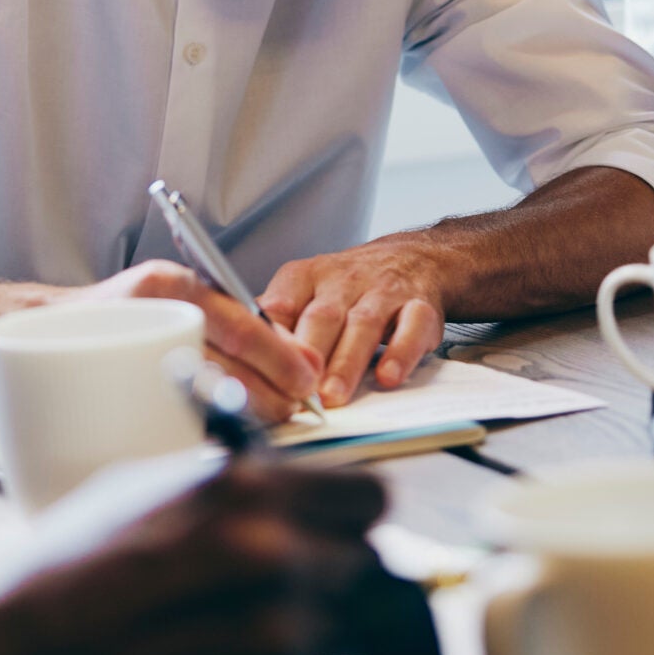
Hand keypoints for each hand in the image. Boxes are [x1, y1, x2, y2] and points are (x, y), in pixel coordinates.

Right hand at [0, 459, 386, 654]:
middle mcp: (270, 544)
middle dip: (328, 580)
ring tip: (212, 639)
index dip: (344, 521)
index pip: (369, 497)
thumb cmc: (65, 577)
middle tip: (264, 596)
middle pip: (362, 564)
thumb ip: (235, 492)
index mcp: (244, 484)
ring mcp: (270, 626)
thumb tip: (299, 501)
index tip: (320, 538)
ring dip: (293, 639)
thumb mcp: (147, 495)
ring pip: (333, 629)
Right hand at [74, 260, 322, 421]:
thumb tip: (297, 361)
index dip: (282, 356)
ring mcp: (129, 344)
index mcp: (172, 284)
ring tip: (267, 418)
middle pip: (229, 360)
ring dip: (242, 408)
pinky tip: (218, 428)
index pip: (242, 323)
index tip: (308, 378)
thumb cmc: (118, 321)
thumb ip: (229, 326)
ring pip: (202, 386)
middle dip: (271, 389)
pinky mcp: (110, 378)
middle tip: (294, 407)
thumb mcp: (173, 307)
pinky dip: (199, 421)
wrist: (37, 328)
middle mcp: (152, 309)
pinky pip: (168, 407)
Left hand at [258, 237, 449, 408]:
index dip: (270, 339)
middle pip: (321, 316)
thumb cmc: (348, 286)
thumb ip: (275, 322)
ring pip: (363, 324)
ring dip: (346, 362)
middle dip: (308, 356)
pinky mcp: (419, 307)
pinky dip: (400, 352)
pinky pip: (412, 326)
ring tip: (333, 396)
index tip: (258, 370)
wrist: (413, 257)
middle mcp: (343, 280)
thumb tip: (233, 358)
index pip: (280, 305)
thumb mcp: (304, 290)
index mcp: (306, 277)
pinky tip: (388, 376)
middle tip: (296, 393)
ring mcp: (383, 292)